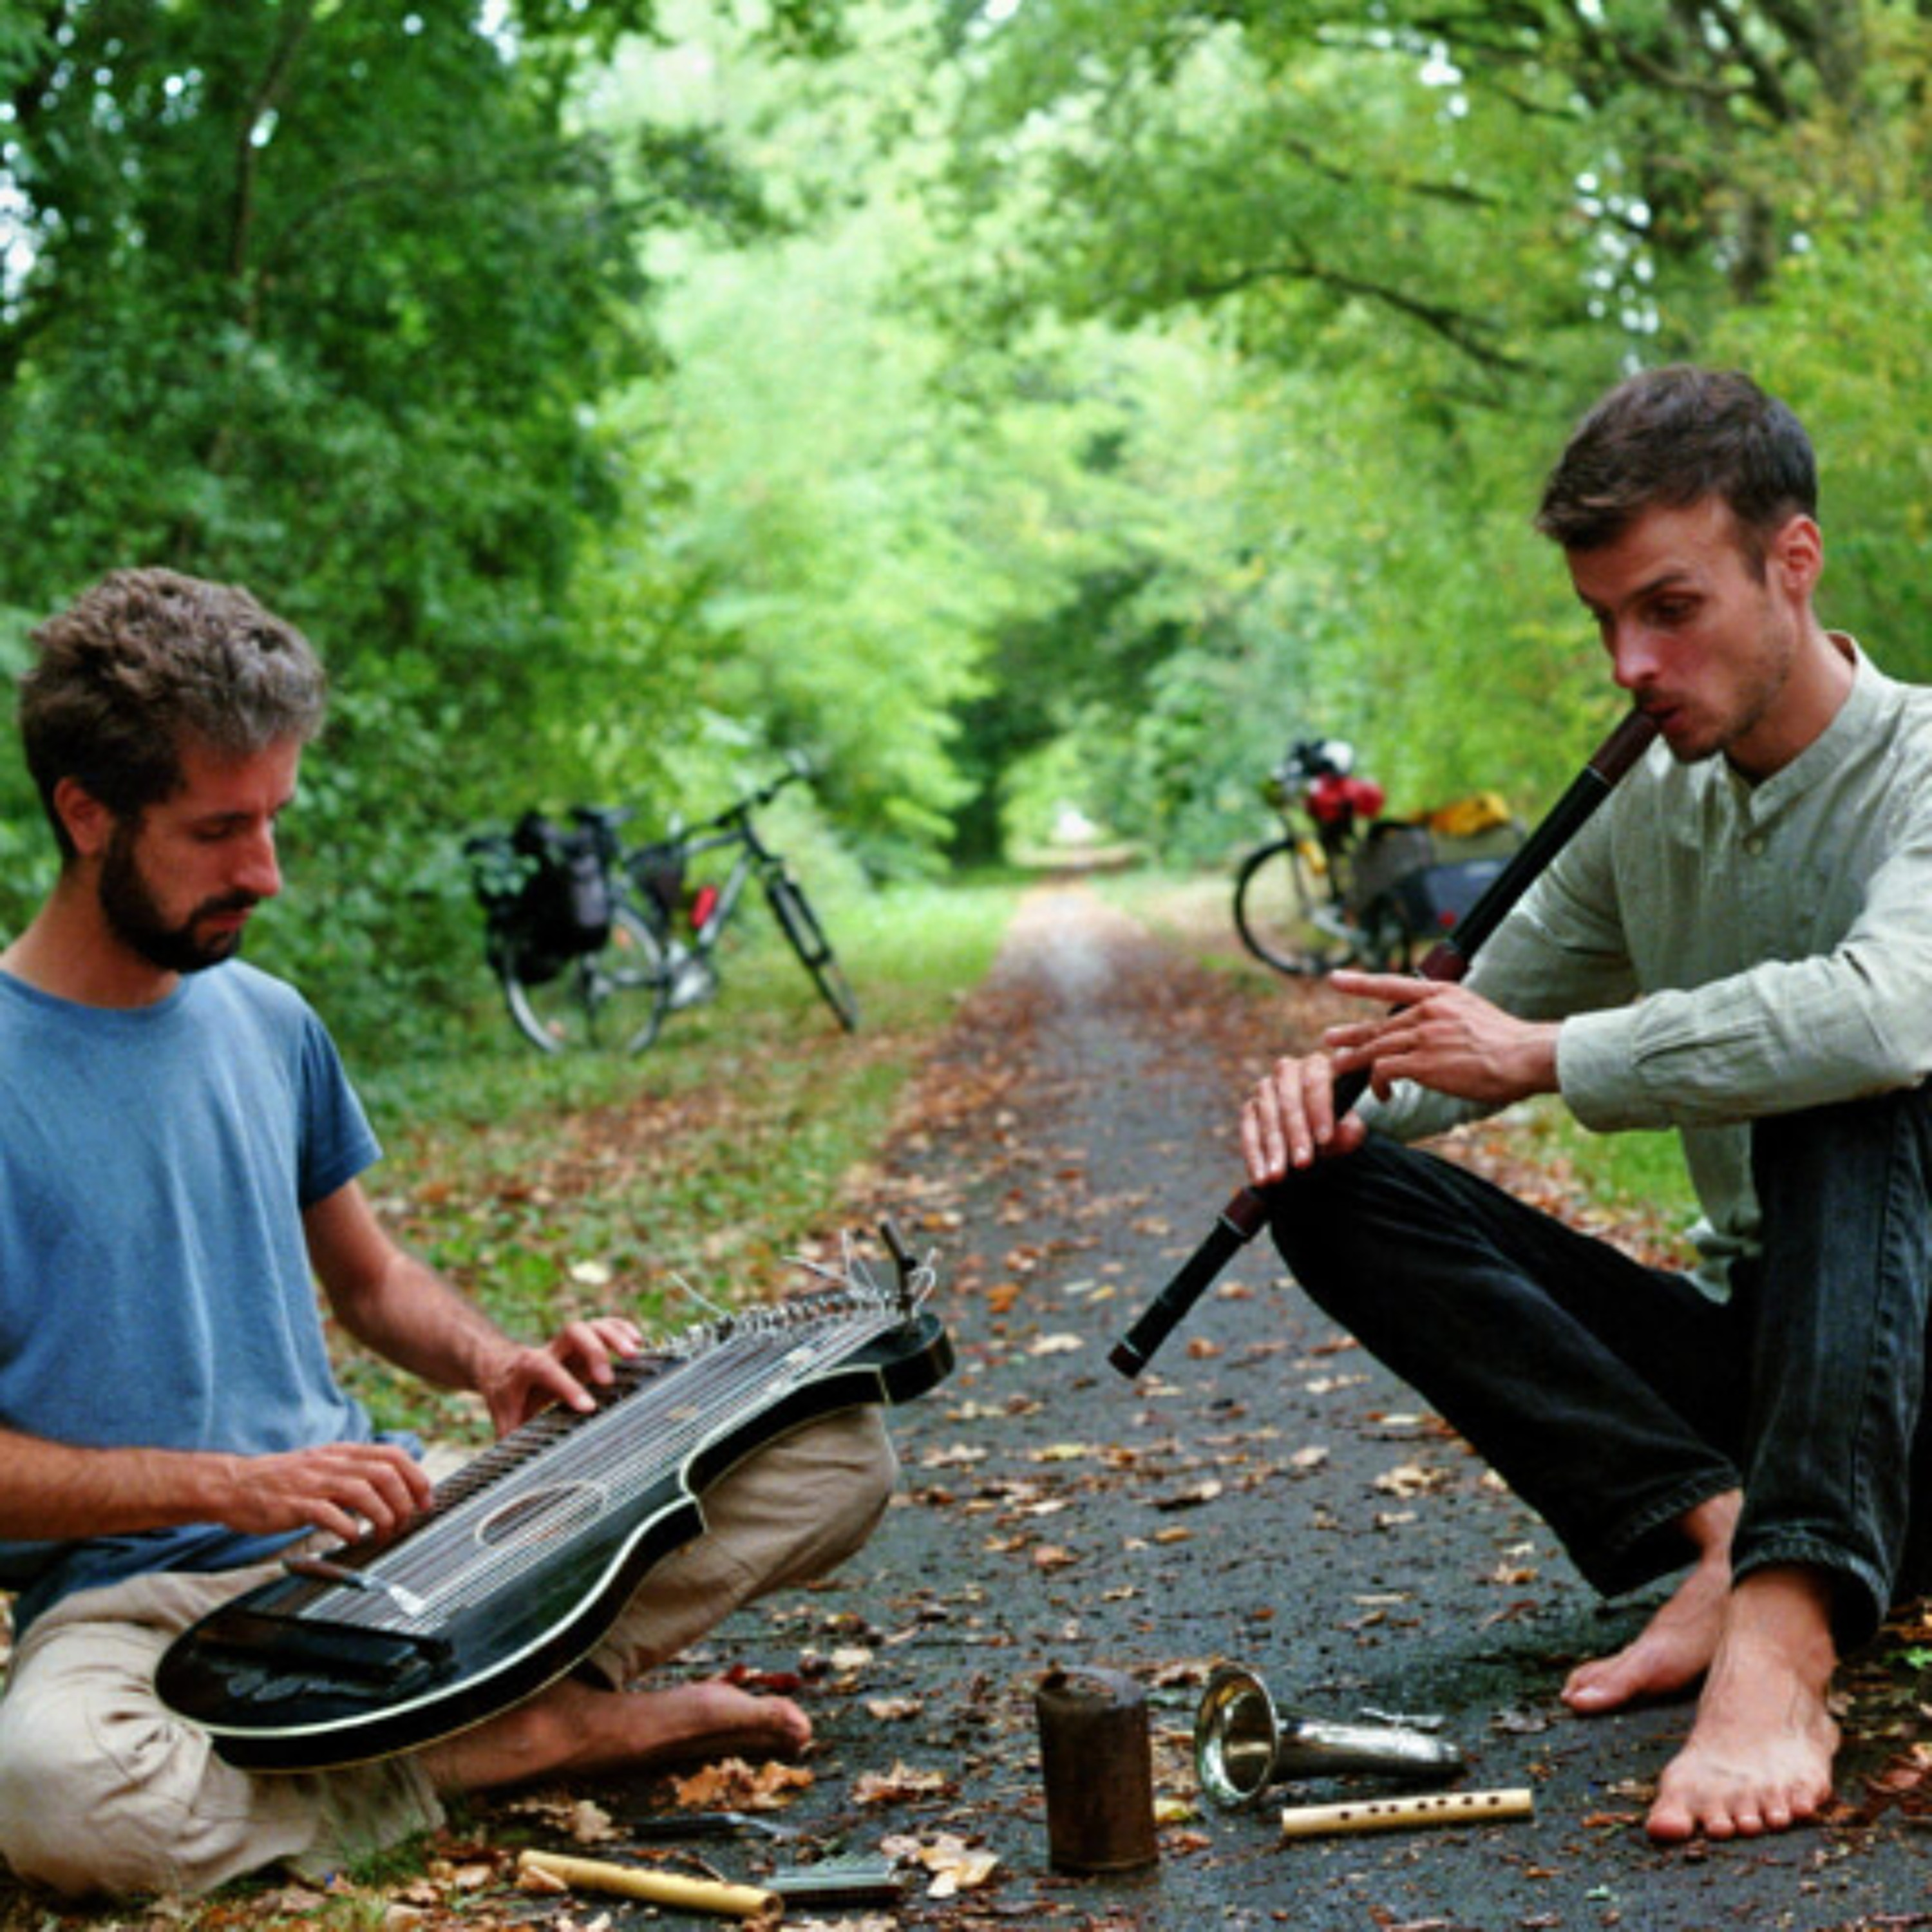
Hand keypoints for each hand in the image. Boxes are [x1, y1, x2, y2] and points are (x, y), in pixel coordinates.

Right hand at [209, 1442, 432, 1543]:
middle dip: (404, 1500)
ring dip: (382, 1516)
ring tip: (382, 1534)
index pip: (393, 1455)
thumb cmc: (281, 1481)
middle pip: (385, 1473)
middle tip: (405, 1523)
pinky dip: (349, 1528)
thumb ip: (353, 1470)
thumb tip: (391, 1484)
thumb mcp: (323, 1465)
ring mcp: (314, 1483)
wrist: (233, 1484)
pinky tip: (353, 1538)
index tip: (425, 1501)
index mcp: (342, 1453)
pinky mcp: (295, 1504)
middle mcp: (332, 1464)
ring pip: (364, 1491)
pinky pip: (330, 1514)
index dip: (416, 1477)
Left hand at [475, 1315, 645, 1434]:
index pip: (547, 1369)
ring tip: (634, 1354)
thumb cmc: (506, 1395)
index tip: (588, 1407)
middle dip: (594, 1351)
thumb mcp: (503, 1416)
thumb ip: (511, 1438)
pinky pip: (605, 1325)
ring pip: (592, 1325)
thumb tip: (517, 1468)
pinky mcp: (585, 1341)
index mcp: (529, 1367)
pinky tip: (638, 1341)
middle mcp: (551, 1349)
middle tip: (609, 1380)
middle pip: (573, 1332)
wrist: (501, 1365)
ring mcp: (570, 1343)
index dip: (568, 1385)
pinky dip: (622, 1328)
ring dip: (614, 1336)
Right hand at [1242, 1048, 1371, 1182]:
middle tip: (1302, 1163)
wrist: (1318, 1131)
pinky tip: (1260, 1176)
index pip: (1316, 1080)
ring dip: (1272, 1147)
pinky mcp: (1250, 1107)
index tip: (1325, 1139)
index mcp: (1318, 1066)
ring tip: (1278, 1176)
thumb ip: (1350, 1130)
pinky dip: (1253, 1155)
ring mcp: (1266, 1087)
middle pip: (1288, 1097)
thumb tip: (1344, 1134)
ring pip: (1266, 1113)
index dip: (1319, 1109)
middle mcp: (1288, 1070)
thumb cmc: (1337, 1125)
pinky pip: (1247, 1129)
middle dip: (1295, 1133)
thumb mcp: (1350, 1128)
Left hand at [1320, 969, 1559, 1106]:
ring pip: (1375, 1047)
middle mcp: (1427, 1011)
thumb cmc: (1508, 1042)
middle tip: (1329, 1040)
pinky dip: (1378, 1084)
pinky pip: (1384, 1070)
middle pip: (1379, 1025)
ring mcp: (1423, 1035)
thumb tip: (1429, 1027)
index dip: (1360, 983)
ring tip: (1338, 1069)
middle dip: (1352, 1035)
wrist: (1526, 1056)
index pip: (1391, 984)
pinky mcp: (1422, 1062)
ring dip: (1355, 1061)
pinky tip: (1383, 1094)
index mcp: (1440, 994)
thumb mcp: (1474, 1011)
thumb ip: (1447, 1015)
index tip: (1336, 980)